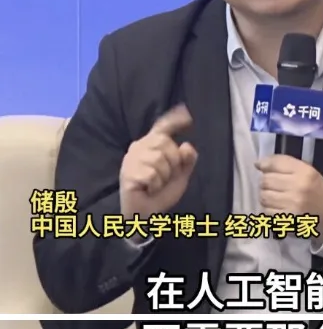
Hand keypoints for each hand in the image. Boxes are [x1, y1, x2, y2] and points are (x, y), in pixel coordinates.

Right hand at [120, 105, 197, 220]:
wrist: (146, 214)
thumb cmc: (160, 193)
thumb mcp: (179, 176)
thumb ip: (186, 161)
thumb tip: (187, 145)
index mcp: (151, 146)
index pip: (162, 128)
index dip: (174, 120)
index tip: (186, 114)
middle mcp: (139, 147)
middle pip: (165, 142)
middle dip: (173, 162)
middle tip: (165, 178)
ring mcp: (131, 159)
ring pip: (159, 159)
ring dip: (164, 177)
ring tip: (155, 185)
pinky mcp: (128, 173)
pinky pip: (152, 174)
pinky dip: (156, 186)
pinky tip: (149, 190)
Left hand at [255, 154, 322, 240]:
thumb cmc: (314, 189)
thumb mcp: (305, 170)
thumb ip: (283, 163)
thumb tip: (258, 164)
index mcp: (304, 172)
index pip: (275, 163)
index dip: (265, 165)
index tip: (263, 168)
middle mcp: (298, 187)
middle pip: (266, 181)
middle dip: (266, 183)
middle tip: (274, 186)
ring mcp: (292, 204)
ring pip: (264, 197)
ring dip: (266, 196)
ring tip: (276, 197)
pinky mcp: (287, 218)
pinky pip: (267, 211)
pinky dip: (269, 209)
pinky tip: (278, 207)